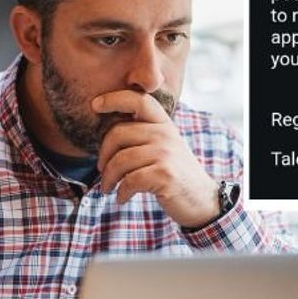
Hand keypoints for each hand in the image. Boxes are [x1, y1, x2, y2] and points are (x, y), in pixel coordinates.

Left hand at [94, 90, 219, 227]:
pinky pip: (130, 180)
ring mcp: (166, 154)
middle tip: (101, 171)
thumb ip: (143, 135)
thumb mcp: (164, 147)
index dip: (114, 98)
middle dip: (103, 155)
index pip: (138, 100)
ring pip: (120, 160)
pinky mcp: (165, 174)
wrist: (202, 200)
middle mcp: (165, 134)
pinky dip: (121, 192)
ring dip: (108, 178)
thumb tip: (104, 133)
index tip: (95, 105)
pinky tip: (121, 198)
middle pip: (118, 133)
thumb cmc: (175, 174)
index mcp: (163, 124)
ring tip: (107, 188)